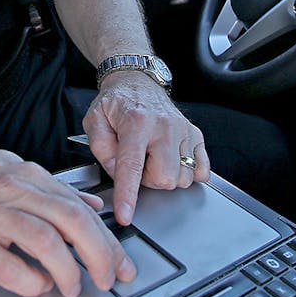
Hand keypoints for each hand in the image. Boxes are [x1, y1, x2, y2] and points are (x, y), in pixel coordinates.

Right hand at [0, 147, 135, 296]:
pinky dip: (28, 279)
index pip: (79, 207)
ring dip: (67, 269)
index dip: (106, 238)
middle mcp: (12, 192)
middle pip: (71, 221)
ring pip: (44, 240)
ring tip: (72, 286)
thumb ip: (51, 188)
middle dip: (98, 254)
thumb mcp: (9, 169)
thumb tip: (90, 204)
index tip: (119, 262)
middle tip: (107, 278)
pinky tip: (37, 286)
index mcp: (26, 176)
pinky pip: (5, 263)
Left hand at [83, 72, 209, 225]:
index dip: (128, 194)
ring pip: (183, 178)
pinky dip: (187, 172)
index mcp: (136, 122)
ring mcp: (184, 130)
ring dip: (165, 176)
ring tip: (152, 158)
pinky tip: (170, 159)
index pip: (132, 166)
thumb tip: (117, 173)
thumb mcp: (94, 121)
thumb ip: (101, 149)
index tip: (126, 215)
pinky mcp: (196, 134)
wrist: (137, 81)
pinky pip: (201, 170)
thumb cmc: (115, 103)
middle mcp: (165, 126)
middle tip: (138, 164)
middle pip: (165, 178)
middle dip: (148, 180)